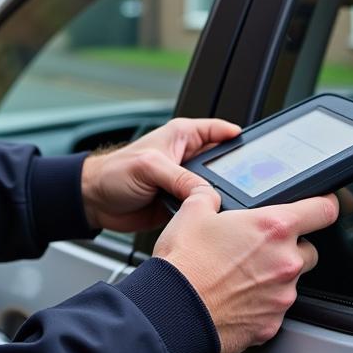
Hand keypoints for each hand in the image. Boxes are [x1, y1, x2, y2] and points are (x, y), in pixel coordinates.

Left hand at [80, 118, 240, 233]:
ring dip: (217, 199)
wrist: (94, 201)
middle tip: (248, 186)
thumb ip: (179, 178)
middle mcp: (186, 159)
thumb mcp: (149, 167)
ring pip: (212, 190)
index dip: (237, 137)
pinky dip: (204, 215)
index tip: (258, 148)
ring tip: (227, 207)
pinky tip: (210, 221)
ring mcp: (183, 183)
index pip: (218, 131)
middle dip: (233, 176)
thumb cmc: (113, 172)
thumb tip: (206, 192)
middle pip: (222, 165)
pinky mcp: (179, 205)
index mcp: (181, 137)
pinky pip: (200, 209)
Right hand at [153, 193, 338, 352]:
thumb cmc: (184, 263)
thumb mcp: (191, 212)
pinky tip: (234, 298)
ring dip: (272, 276)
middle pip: (308, 248)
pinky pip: (274, 309)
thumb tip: (209, 194)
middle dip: (288, 247)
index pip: (324, 209)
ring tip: (237, 275)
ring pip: (291, 281)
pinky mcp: (272, 324)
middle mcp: (286, 261)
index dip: (324, 204)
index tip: (321, 205)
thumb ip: (208, 196)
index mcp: (273, 227)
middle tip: (256, 247)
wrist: (173, 311)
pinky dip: (260, 303)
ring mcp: (282, 296)